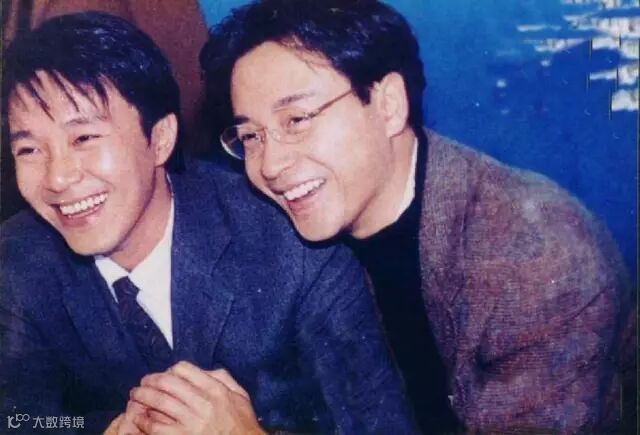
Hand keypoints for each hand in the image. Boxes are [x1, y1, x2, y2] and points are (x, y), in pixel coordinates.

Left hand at [130, 361, 264, 434]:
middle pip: (168, 383)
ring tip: (136, 396)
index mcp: (216, 390)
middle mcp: (203, 403)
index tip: (165, 375)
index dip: (170, 370)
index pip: (184, 370)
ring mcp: (191, 423)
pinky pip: (156, 427)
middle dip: (151, 381)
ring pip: (159, 402)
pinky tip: (140, 418)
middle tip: (143, 383)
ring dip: (143, 397)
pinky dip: (144, 421)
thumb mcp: (240, 395)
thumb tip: (204, 370)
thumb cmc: (241, 424)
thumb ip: (223, 379)